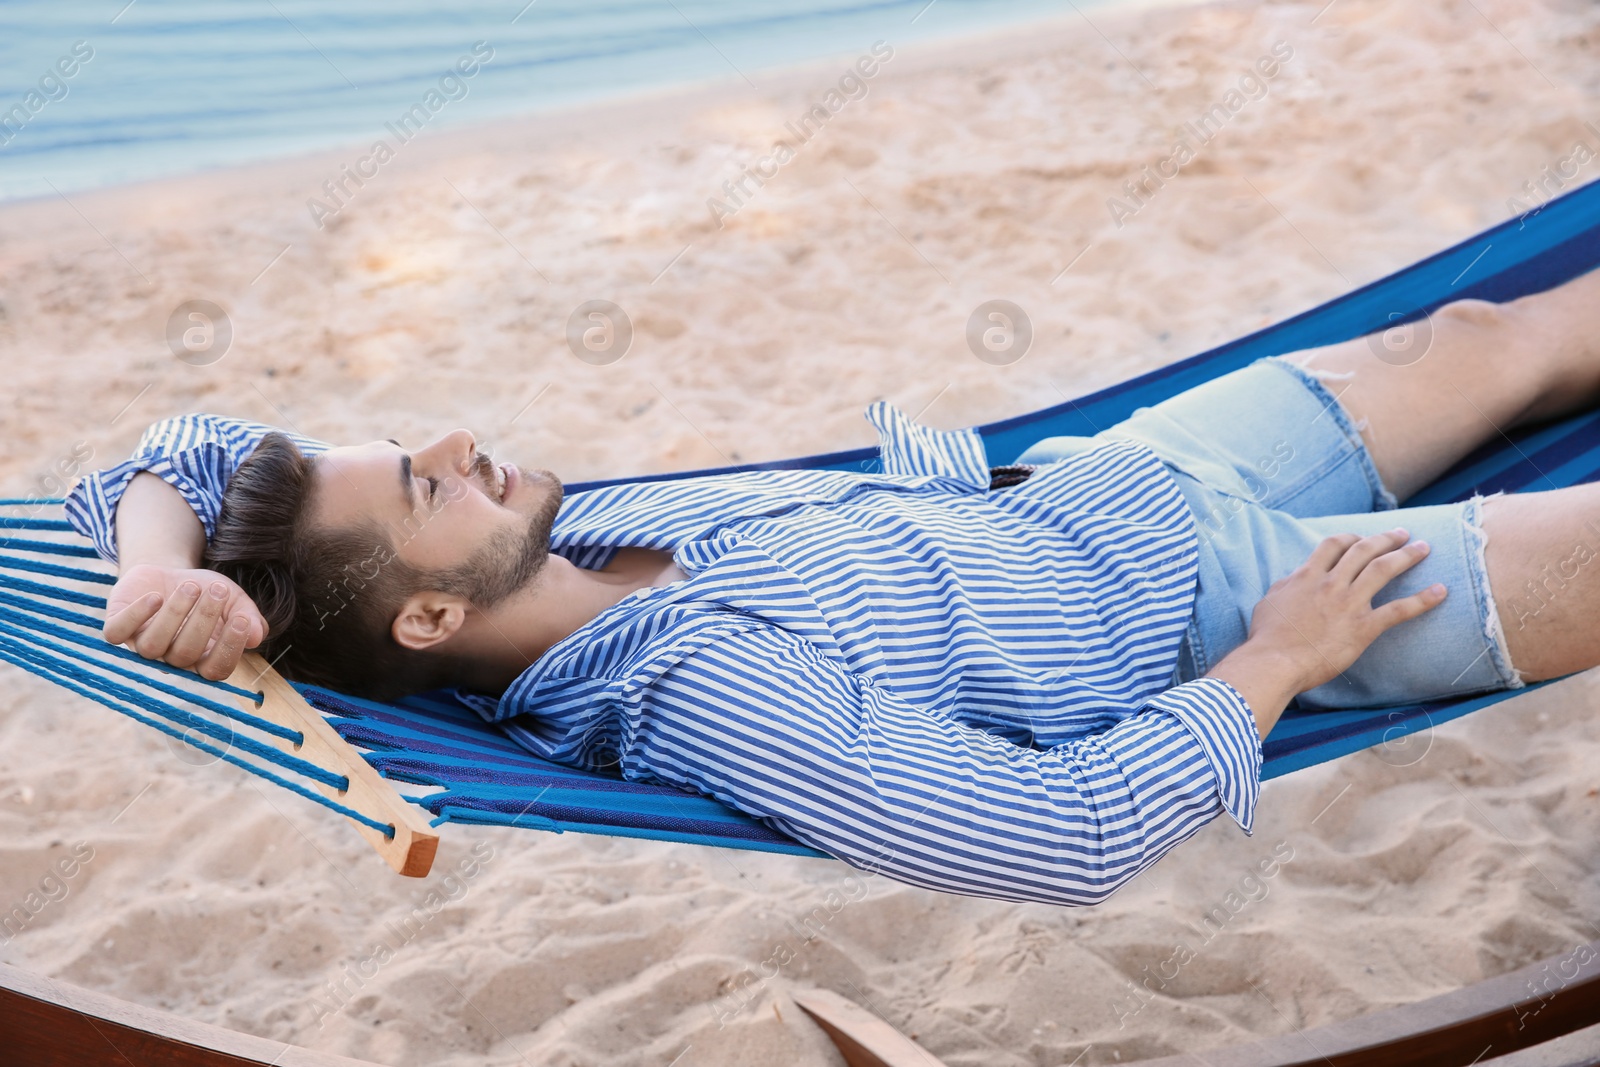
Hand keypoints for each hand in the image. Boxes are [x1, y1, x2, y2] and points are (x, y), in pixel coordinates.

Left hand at [104, 563, 267, 680]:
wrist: (168, 572)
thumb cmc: (205, 591)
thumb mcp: (232, 599)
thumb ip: (248, 616)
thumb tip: (257, 636)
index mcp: (202, 658)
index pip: (215, 670)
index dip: (228, 649)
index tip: (241, 619)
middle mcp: (171, 658)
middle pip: (185, 655)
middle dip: (204, 620)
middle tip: (217, 589)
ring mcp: (143, 645)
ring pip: (153, 646)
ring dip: (174, 615)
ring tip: (191, 586)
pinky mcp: (118, 628)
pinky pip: (117, 633)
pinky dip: (135, 616)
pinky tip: (156, 597)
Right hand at [1246, 528, 1445, 693]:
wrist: (1274, 661)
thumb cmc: (1266, 636)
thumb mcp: (1270, 601)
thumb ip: (1286, 585)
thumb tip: (1294, 579)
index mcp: (1307, 576)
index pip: (1333, 546)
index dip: (1350, 538)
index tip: (1361, 538)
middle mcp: (1331, 583)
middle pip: (1363, 550)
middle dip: (1385, 539)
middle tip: (1403, 534)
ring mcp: (1349, 603)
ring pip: (1383, 569)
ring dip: (1406, 556)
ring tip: (1424, 548)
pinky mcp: (1363, 627)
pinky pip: (1398, 610)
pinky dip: (1422, 599)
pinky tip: (1440, 591)